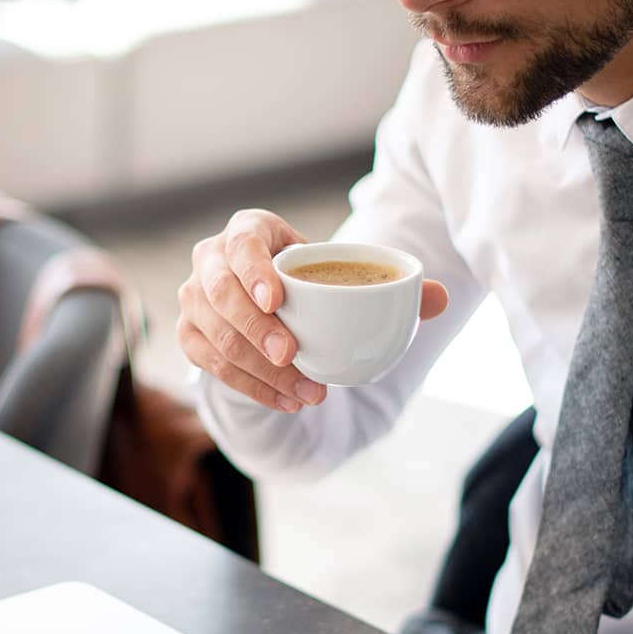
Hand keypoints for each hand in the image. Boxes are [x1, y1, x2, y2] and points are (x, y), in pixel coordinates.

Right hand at [178, 210, 449, 413]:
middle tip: (294, 355)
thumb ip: (398, 287)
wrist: (277, 308)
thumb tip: (441, 299)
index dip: (254, 268)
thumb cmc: (316, 284)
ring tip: (306, 393)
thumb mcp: (349, 278)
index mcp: (250, 231)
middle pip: (220, 293)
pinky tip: (287, 402)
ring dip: (259, 369)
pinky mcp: (191, 334)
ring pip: (214, 334)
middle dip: (255, 329)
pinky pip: (211, 365)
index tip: (277, 299)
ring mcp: (194, 299)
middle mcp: (211, 259)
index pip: (242, 242)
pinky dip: (251, 387)